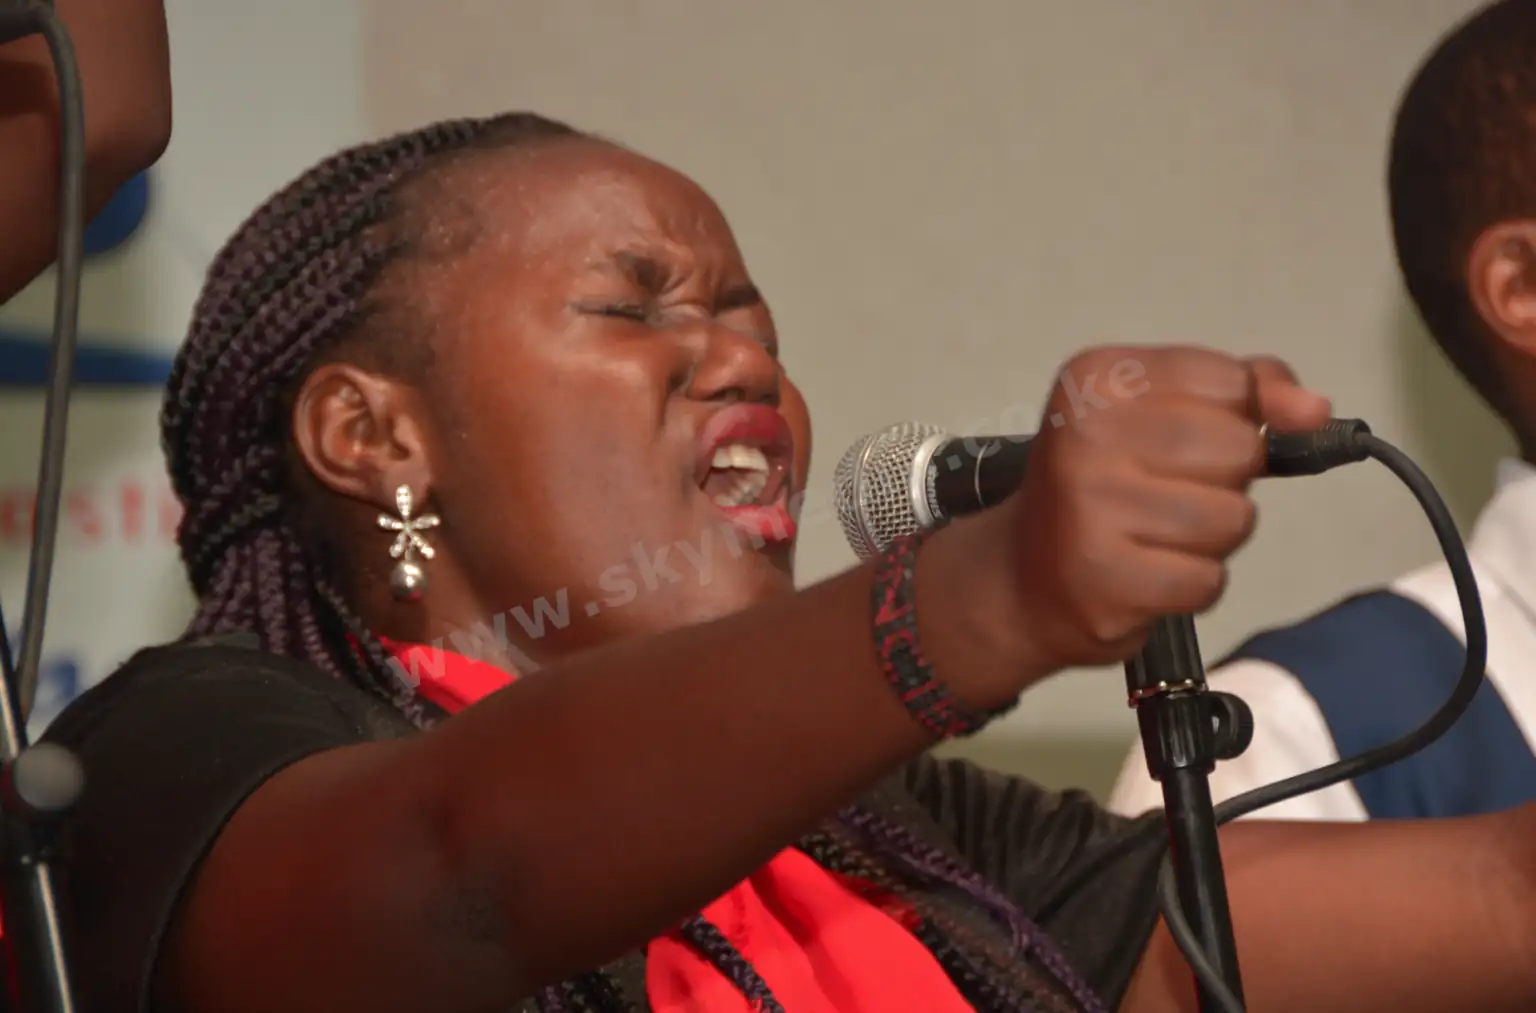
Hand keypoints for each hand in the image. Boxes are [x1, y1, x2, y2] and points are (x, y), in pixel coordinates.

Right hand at [989, 345, 1330, 673]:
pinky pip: (1208, 580)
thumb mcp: (1160, 412)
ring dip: (1209, 540)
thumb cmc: (1103, 487)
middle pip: (1239, 451)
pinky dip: (1190, 585)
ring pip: (1232, 520)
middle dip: (1222, 483)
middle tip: (1162, 496)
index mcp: (1097, 378)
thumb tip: (1314, 410)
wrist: (1021, 578)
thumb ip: (1246, 391)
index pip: (1232, 385)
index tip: (1180, 443)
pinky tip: (1146, 576)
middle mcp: (1085, 435)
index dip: (1229, 420)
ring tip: (1153, 538)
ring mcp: (1091, 508)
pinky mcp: (1105, 578)